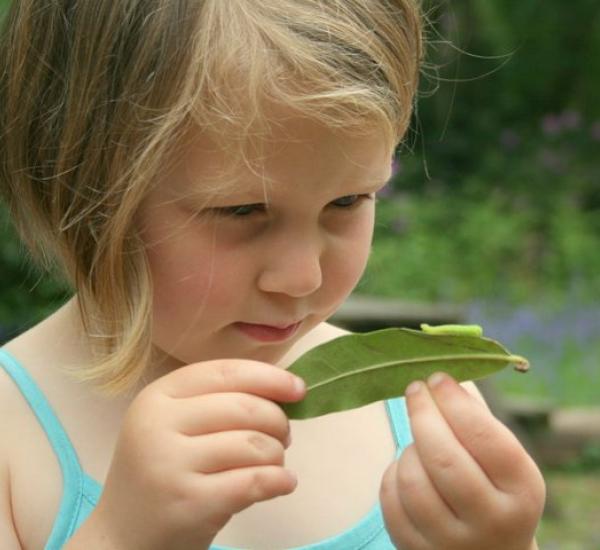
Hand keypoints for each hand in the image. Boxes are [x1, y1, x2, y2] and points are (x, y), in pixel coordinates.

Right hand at [82, 360, 305, 549]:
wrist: (122, 537)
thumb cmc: (163, 472)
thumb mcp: (175, 425)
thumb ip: (219, 402)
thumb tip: (286, 391)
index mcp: (158, 396)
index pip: (225, 372)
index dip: (269, 377)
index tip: (298, 389)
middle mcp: (158, 424)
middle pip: (245, 407)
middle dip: (278, 421)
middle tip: (284, 437)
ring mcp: (170, 464)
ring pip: (253, 445)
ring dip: (277, 455)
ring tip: (274, 464)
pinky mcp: (188, 503)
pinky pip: (253, 481)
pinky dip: (279, 480)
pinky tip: (284, 483)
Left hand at [379, 373, 544, 549]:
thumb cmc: (495, 489)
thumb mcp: (504, 462)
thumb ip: (478, 423)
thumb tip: (439, 382)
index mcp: (522, 491)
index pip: (483, 437)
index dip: (454, 401)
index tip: (437, 378)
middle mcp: (492, 522)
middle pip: (442, 458)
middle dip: (423, 413)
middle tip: (415, 388)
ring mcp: (453, 543)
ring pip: (412, 480)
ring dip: (409, 448)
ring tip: (419, 438)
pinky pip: (391, 501)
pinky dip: (394, 474)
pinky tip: (408, 466)